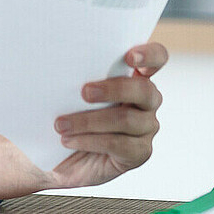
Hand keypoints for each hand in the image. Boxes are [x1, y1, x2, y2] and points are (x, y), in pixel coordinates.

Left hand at [44, 42, 166, 188]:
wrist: (61, 158)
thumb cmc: (68, 117)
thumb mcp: (69, 96)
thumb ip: (76, 79)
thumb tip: (57, 62)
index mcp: (134, 77)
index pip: (157, 58)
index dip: (149, 55)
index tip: (129, 57)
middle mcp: (147, 101)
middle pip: (144, 90)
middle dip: (114, 89)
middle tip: (84, 93)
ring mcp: (146, 128)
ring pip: (126, 119)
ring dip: (89, 121)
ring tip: (61, 125)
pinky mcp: (139, 153)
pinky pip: (118, 144)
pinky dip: (89, 141)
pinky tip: (68, 140)